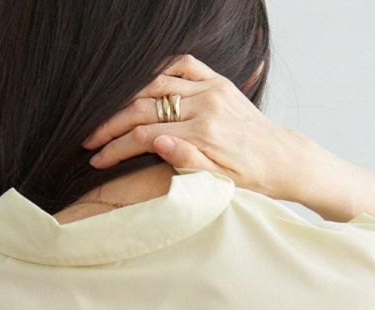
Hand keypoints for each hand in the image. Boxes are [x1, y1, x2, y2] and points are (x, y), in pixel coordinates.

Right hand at [81, 53, 303, 199]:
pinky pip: (183, 65)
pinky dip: (160, 70)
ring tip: (108, 117)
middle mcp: (206, 105)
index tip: (97, 160)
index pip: (146, 136)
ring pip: (157, 84)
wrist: (283, 158)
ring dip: (128, 100)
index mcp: (204, 134)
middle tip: (90, 140)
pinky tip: (141, 85)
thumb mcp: (221, 181)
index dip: (117, 148)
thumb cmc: (253, 177)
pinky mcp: (218, 81)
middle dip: (112, 126)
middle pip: (145, 109)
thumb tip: (155, 143)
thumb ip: (188, 160)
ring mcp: (212, 88)